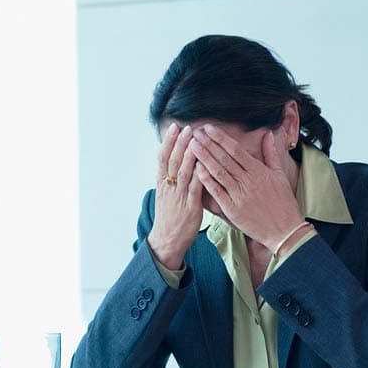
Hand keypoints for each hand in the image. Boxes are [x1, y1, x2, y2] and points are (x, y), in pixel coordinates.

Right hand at [146, 123, 202, 269]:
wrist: (167, 240)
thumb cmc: (170, 217)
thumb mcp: (166, 195)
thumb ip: (171, 179)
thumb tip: (177, 162)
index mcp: (162, 183)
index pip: (163, 158)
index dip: (169, 141)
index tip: (175, 127)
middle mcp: (169, 188)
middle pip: (172, 161)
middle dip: (179, 143)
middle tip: (187, 127)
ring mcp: (179, 197)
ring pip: (183, 172)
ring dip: (189, 154)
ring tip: (195, 139)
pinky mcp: (190, 207)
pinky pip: (195, 189)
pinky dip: (199, 175)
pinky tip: (205, 164)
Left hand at [190, 126, 306, 250]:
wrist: (285, 230)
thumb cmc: (283, 203)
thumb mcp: (280, 175)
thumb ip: (271, 154)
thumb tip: (268, 135)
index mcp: (259, 171)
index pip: (236, 150)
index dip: (221, 138)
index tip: (209, 128)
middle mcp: (248, 181)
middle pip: (224, 159)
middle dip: (208, 144)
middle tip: (195, 132)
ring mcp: (239, 196)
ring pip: (219, 173)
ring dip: (204, 158)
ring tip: (192, 146)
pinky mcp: (233, 210)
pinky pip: (217, 192)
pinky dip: (207, 180)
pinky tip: (197, 169)